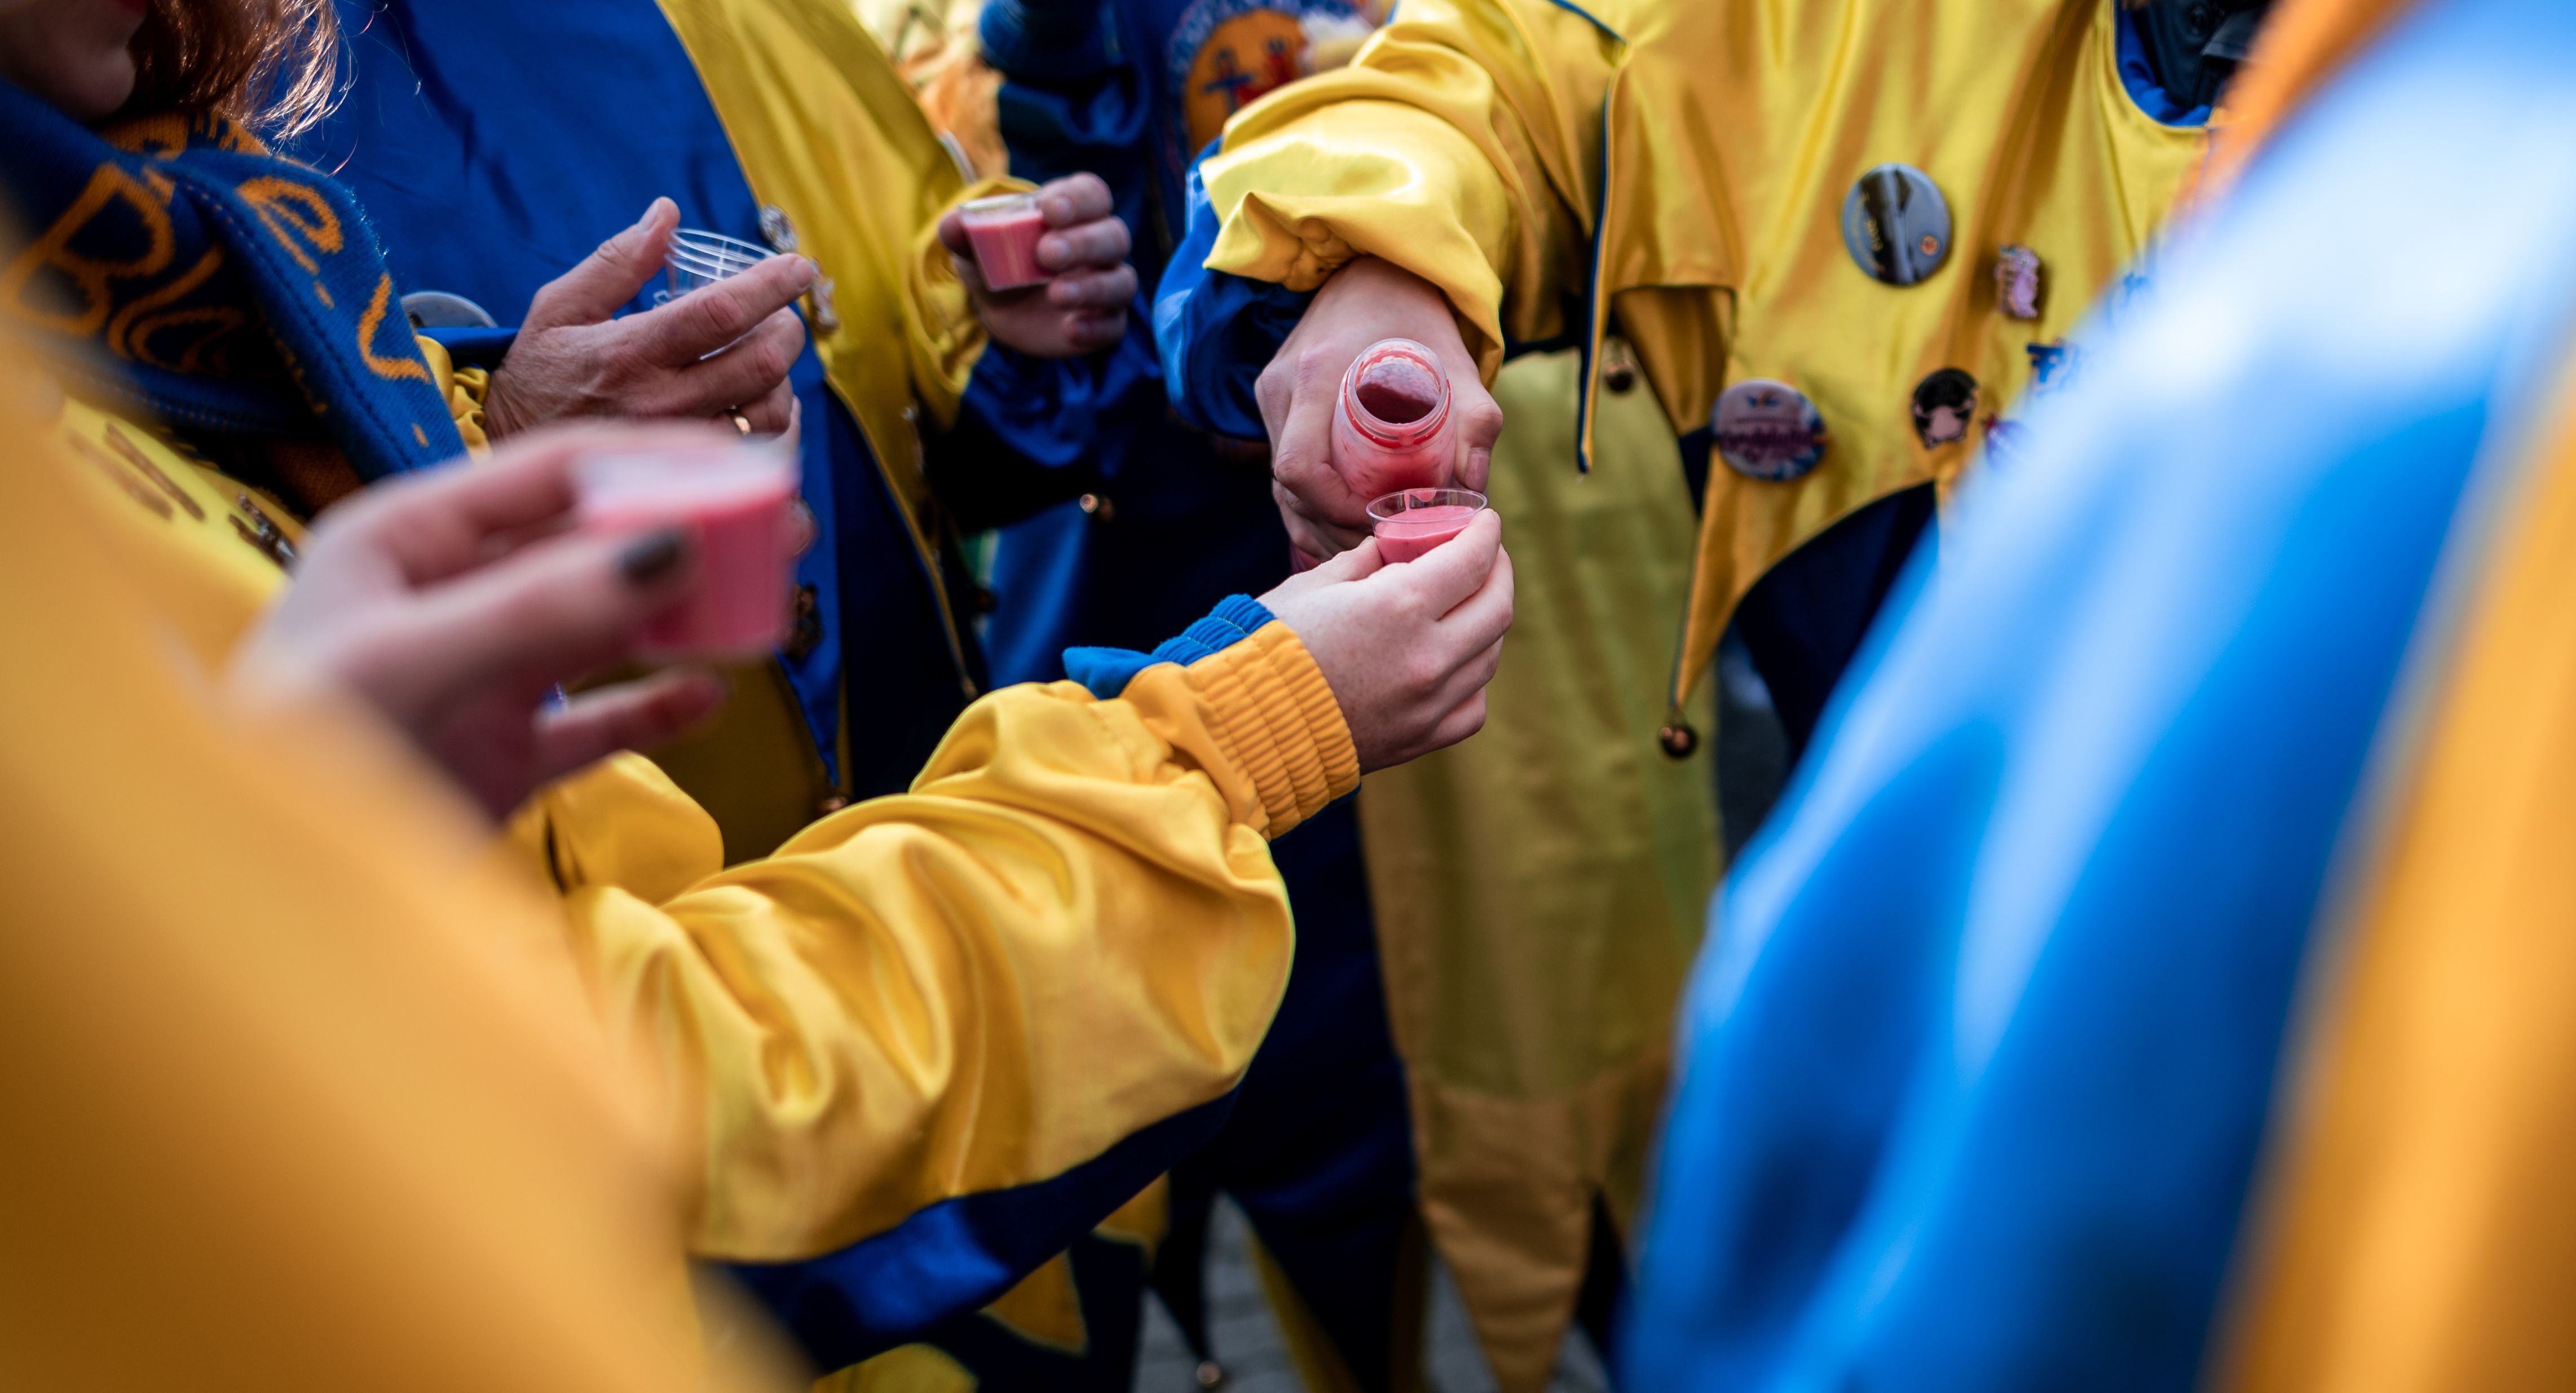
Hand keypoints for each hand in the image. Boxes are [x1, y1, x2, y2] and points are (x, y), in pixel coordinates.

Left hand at [232, 423, 744, 819]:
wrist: (248, 897)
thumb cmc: (287, 759)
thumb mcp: (406, 665)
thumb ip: (537, 608)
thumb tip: (669, 548)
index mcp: (403, 541)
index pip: (549, 473)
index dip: (652, 462)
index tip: (744, 466)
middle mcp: (447, 598)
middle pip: (590, 545)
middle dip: (686, 535)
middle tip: (782, 533)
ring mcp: (480, 679)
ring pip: (605, 629)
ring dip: (683, 618)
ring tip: (765, 608)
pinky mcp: (502, 759)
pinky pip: (597, 724)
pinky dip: (654, 710)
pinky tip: (707, 698)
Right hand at [484, 198, 815, 438]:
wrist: (511, 456)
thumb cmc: (539, 374)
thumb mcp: (560, 307)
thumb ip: (617, 261)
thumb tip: (667, 212)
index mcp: (629, 352)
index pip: (720, 312)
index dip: (770, 285)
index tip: (799, 266)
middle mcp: (660, 403)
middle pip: (761, 364)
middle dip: (787, 332)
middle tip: (783, 317)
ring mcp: (679, 448)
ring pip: (769, 414)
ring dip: (783, 381)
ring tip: (766, 360)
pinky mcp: (690, 480)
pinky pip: (759, 454)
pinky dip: (772, 424)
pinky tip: (759, 403)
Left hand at [938, 173, 1134, 357]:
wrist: (1001, 312)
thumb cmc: (996, 263)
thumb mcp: (973, 247)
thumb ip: (963, 233)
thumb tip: (953, 224)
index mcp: (1072, 212)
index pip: (1091, 194)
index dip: (1077, 200)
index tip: (1049, 210)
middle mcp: (1098, 244)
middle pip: (1113, 235)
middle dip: (1082, 243)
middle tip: (1046, 254)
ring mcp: (1105, 283)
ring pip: (1122, 281)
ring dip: (1092, 286)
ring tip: (1055, 294)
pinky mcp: (1105, 322)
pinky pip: (1115, 325)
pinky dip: (1096, 327)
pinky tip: (1069, 330)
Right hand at [1256, 257, 1502, 561]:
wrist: (1374, 264)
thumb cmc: (1416, 313)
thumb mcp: (1455, 363)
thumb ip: (1475, 422)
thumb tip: (1474, 491)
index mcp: (1316, 375)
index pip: (1299, 467)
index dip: (1332, 507)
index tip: (1375, 520)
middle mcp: (1282, 386)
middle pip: (1286, 483)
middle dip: (1328, 524)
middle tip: (1380, 544)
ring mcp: (1271, 393)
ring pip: (1279, 480)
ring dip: (1315, 518)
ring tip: (1365, 542)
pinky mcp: (1273, 398)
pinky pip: (1281, 463)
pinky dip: (1306, 500)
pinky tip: (1338, 524)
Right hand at [1257, 509, 1513, 770]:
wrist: (1244, 724)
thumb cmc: (1268, 644)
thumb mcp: (1313, 584)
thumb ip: (1363, 562)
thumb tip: (1391, 549)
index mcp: (1399, 605)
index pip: (1472, 560)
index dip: (1485, 533)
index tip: (1485, 520)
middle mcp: (1427, 655)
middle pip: (1497, 606)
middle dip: (1498, 571)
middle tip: (1487, 555)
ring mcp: (1429, 702)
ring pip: (1490, 655)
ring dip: (1487, 622)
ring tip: (1470, 603)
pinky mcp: (1420, 738)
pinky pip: (1472, 705)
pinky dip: (1472, 678)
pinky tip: (1455, 662)